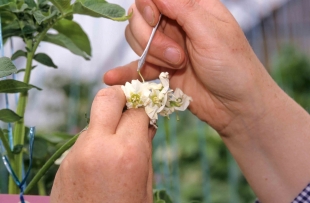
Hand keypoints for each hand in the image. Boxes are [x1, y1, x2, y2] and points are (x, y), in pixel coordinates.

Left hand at [50, 86, 155, 202]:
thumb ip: (144, 150)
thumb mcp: (144, 186)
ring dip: (109, 122)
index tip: (148, 109)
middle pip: (106, 97)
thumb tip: (146, 124)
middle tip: (130, 105)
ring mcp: (77, 153)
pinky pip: (85, 139)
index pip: (137, 110)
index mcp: (127, 154)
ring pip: (95, 119)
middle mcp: (98, 146)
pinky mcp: (65, 162)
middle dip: (121, 95)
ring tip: (118, 141)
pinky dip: (97, 139)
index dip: (145, 108)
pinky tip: (103, 158)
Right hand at [103, 0, 275, 135]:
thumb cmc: (233, 66)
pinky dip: (125, 72)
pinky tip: (112, 78)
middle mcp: (176, 24)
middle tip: (178, 56)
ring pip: (136, 40)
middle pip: (140, 18)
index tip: (155, 21)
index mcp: (192, 7)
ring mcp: (166, 47)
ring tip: (176, 67)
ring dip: (151, 56)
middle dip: (152, 38)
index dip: (148, 6)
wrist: (235, 106)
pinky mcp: (161, 70)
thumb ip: (183, 8)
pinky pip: (136, 66)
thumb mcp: (211, 33)